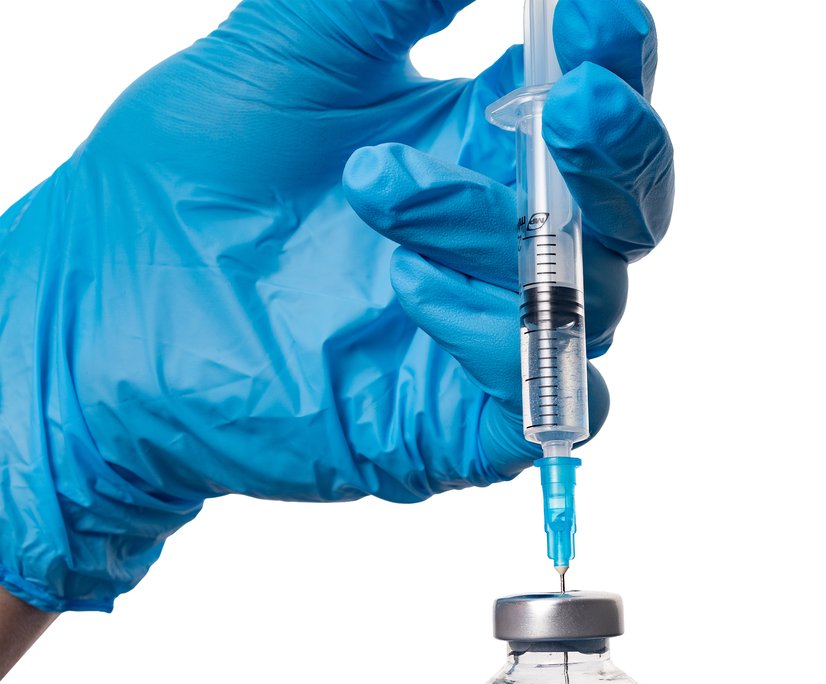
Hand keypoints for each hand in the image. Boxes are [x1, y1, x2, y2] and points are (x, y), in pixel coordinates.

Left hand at [0, 0, 672, 611]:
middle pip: (633, 198)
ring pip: (590, 288)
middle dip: (620, 146)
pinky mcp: (472, 416)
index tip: (591, 16)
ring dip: (495, 228)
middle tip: (571, 104)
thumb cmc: (189, 180)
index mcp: (484, 137)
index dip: (618, 55)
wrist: (107, 308)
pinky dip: (498, 336)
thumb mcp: (292, 51)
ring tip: (378, 189)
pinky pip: (548, 387)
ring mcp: (496, 325)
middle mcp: (507, 232)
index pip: (601, 94)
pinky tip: (406, 296)